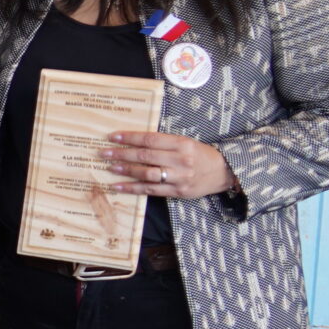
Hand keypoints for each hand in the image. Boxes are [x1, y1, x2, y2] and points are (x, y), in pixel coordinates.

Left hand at [104, 130, 237, 199]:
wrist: (224, 172)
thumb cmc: (200, 155)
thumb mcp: (185, 143)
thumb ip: (163, 142)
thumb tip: (134, 141)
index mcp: (181, 144)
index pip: (150, 139)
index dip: (129, 138)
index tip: (112, 136)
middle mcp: (180, 160)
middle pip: (145, 156)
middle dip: (122, 154)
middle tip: (103, 153)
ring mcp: (179, 177)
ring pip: (147, 174)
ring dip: (126, 171)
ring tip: (110, 167)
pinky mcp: (177, 192)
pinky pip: (151, 190)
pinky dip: (133, 188)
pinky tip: (119, 186)